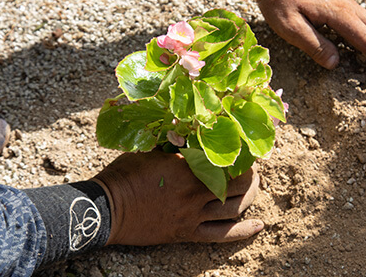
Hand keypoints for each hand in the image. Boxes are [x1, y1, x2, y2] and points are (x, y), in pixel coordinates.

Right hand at [92, 150, 262, 245]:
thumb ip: (172, 143)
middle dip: (249, 176)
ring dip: (249, 198)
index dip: (238, 155)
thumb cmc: (124, 175)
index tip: (245, 148)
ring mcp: (192, 215)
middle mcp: (193, 193)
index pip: (222, 160)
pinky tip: (259, 226)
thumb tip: (189, 130)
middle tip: (253, 168)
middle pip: (235, 185)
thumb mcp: (148, 150)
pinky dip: (242, 232)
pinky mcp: (186, 232)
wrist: (106, 209)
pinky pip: (220, 235)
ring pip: (233, 209)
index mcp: (185, 169)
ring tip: (255, 189)